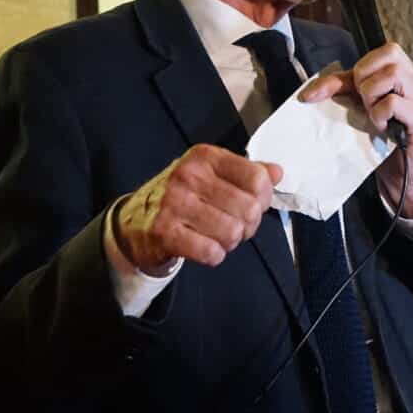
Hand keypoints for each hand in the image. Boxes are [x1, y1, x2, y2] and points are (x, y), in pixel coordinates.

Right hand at [113, 144, 282, 272]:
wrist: (136, 220)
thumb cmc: (183, 195)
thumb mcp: (213, 175)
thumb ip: (248, 173)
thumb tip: (277, 172)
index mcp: (205, 157)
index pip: (257, 179)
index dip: (264, 199)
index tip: (253, 204)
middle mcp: (189, 175)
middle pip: (249, 209)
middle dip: (248, 225)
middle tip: (235, 226)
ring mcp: (174, 203)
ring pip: (233, 232)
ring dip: (230, 242)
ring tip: (217, 236)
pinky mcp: (164, 232)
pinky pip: (211, 252)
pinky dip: (213, 255)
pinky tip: (203, 247)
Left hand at [300, 42, 412, 216]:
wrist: (399, 177)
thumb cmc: (381, 139)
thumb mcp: (358, 107)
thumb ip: (339, 90)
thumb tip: (310, 92)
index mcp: (407, 75)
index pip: (386, 50)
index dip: (362, 66)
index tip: (355, 90)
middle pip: (391, 55)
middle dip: (367, 78)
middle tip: (365, 103)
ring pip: (393, 74)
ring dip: (372, 95)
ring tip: (374, 115)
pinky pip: (394, 102)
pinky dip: (380, 113)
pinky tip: (381, 128)